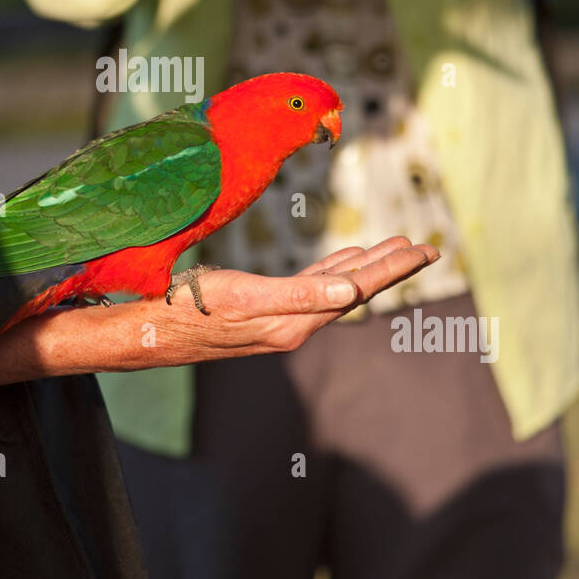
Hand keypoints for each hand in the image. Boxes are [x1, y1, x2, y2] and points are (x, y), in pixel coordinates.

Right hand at [122, 235, 439, 366]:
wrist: (153, 330)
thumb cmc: (193, 310)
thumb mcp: (247, 298)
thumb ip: (301, 296)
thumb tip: (353, 289)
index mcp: (296, 321)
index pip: (357, 289)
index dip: (393, 268)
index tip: (425, 250)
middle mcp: (295, 322)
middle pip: (354, 288)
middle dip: (390, 266)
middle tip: (425, 247)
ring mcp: (281, 318)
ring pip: (336, 287)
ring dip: (366, 266)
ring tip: (394, 248)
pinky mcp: (264, 309)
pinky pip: (312, 288)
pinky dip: (333, 271)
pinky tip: (343, 262)